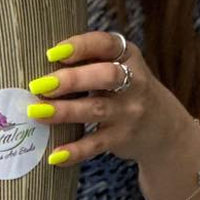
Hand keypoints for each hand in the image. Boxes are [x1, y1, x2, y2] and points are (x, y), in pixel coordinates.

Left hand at [29, 31, 184, 166]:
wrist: (163, 126)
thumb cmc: (125, 86)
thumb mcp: (118, 64)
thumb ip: (89, 58)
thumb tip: (39, 62)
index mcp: (127, 55)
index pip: (106, 44)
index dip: (80, 46)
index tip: (53, 53)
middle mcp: (134, 81)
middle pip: (105, 76)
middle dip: (71, 80)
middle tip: (39, 85)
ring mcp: (130, 111)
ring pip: (96, 110)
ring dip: (64, 111)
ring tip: (36, 112)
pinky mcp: (123, 138)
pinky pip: (97, 144)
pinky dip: (75, 150)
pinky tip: (55, 155)